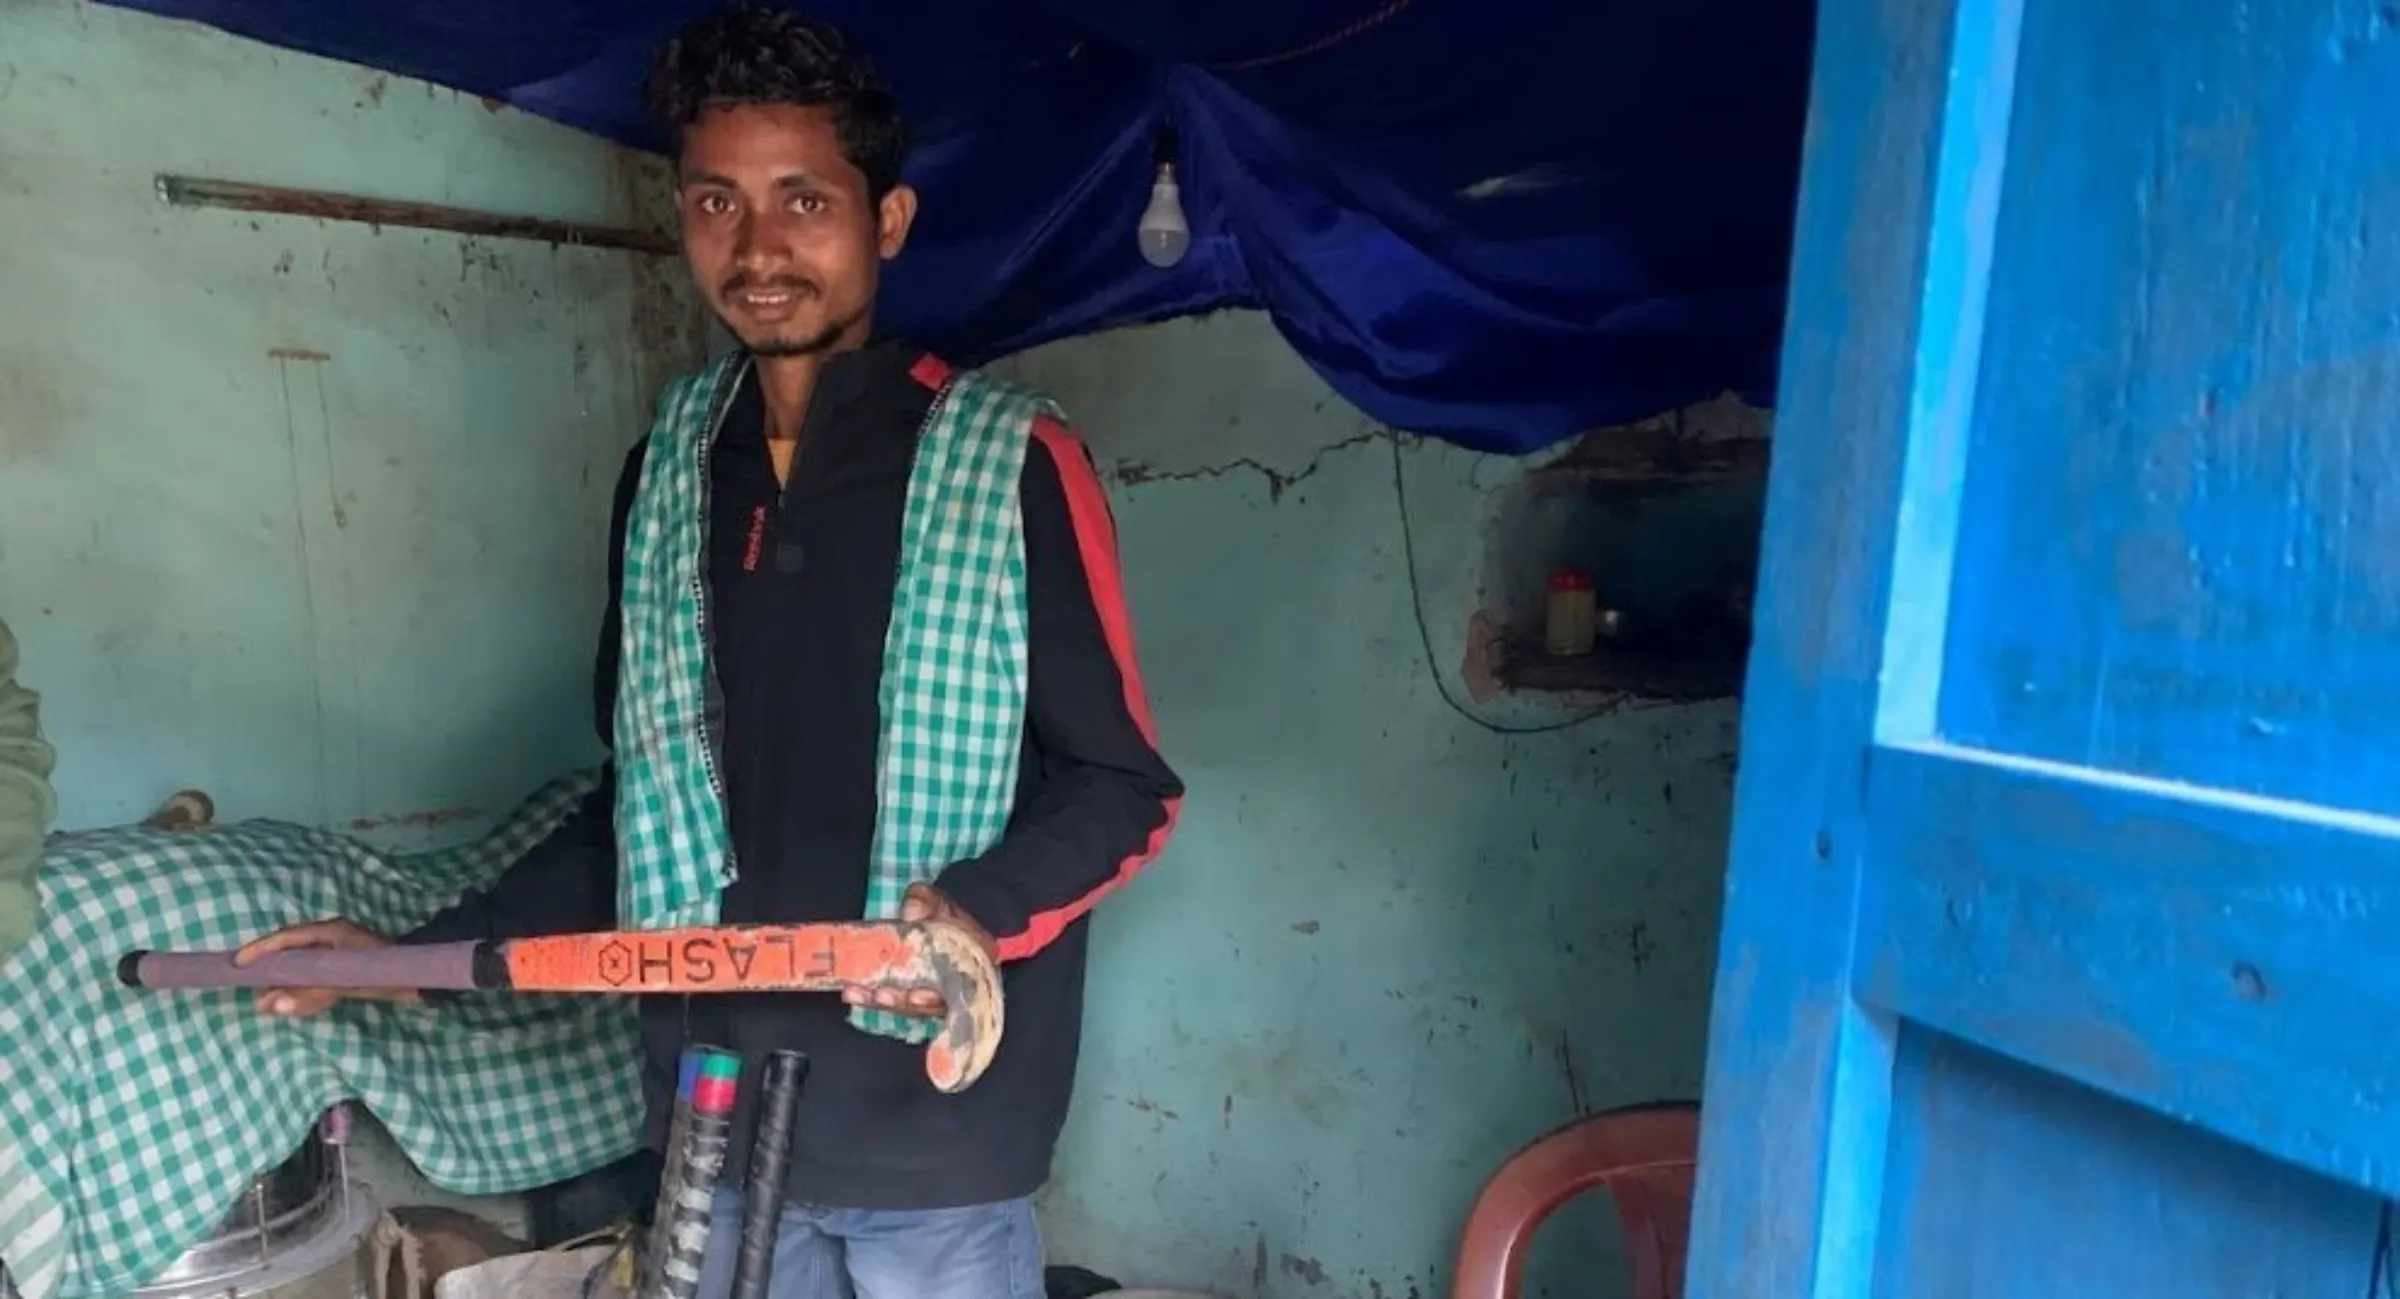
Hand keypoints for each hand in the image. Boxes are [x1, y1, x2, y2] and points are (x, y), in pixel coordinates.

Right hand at [234, 917, 420, 1016]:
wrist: (425, 977)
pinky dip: (303, 987)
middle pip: (290, 950)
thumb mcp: (348, 984)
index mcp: (331, 931)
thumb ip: (311, 994)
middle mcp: (332, 936)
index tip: (237, 964)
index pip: (286, 937)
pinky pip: (316, 973)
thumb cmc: (389, 974)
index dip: (260, 950)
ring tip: (266, 1001)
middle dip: (270, 971)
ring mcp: (339, 950)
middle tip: (252, 992)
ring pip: (302, 963)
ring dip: (285, 982)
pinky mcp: (346, 965)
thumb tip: (272, 1004)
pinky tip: (293, 1001)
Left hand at [842, 884, 996, 1019]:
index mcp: (968, 967)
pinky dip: (871, 998)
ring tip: (856, 993)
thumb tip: (910, 913)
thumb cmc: (948, 915)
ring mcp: (927, 995)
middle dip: (901, 1001)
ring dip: (879, 1002)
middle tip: (881, 996)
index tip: (916, 996)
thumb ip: (927, 902)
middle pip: (926, 1005)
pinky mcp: (907, 994)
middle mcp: (951, 989)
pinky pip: (891, 1000)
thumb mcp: (940, 901)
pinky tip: (851, 992)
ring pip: (905, 1006)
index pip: (956, 989)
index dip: (935, 996)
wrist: (943, 922)